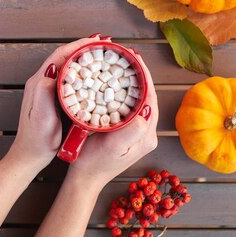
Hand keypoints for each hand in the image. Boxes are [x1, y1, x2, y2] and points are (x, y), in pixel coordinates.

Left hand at [8, 36, 111, 171]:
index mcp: (39, 82)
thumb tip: (50, 70)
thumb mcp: (41, 116)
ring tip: (104, 55)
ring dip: (85, 59)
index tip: (97, 40)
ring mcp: (47, 89)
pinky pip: (70, 78)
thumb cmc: (37, 138)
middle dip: (84, 48)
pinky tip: (96, 76)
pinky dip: (83, 73)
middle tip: (105, 45)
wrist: (30, 154)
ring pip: (68, 66)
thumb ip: (43, 93)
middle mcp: (42, 82)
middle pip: (65, 57)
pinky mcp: (52, 97)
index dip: (78, 45)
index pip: (60, 55)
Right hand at [67, 49, 158, 191]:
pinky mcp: (127, 132)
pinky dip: (123, 91)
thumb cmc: (94, 163)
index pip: (151, 97)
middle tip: (126, 56)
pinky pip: (129, 106)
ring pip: (138, 99)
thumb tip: (147, 111)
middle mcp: (146, 131)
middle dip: (138, 75)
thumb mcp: (113, 147)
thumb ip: (131, 130)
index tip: (134, 57)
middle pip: (146, 96)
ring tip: (120, 64)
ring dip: (131, 81)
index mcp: (146, 134)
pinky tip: (113, 83)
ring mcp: (137, 132)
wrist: (84, 180)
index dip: (144, 75)